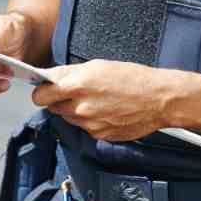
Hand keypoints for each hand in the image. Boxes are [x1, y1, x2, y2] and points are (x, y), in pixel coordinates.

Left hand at [31, 60, 173, 141]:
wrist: (159, 100)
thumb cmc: (135, 79)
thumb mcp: (99, 65)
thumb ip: (71, 74)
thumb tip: (53, 78)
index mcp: (78, 85)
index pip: (41, 95)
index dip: (41, 91)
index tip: (44, 89)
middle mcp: (81, 107)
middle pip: (53, 108)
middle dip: (59, 100)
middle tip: (75, 92)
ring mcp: (90, 124)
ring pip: (69, 118)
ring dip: (74, 110)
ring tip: (95, 100)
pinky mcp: (99, 135)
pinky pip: (85, 128)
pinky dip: (90, 121)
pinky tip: (104, 110)